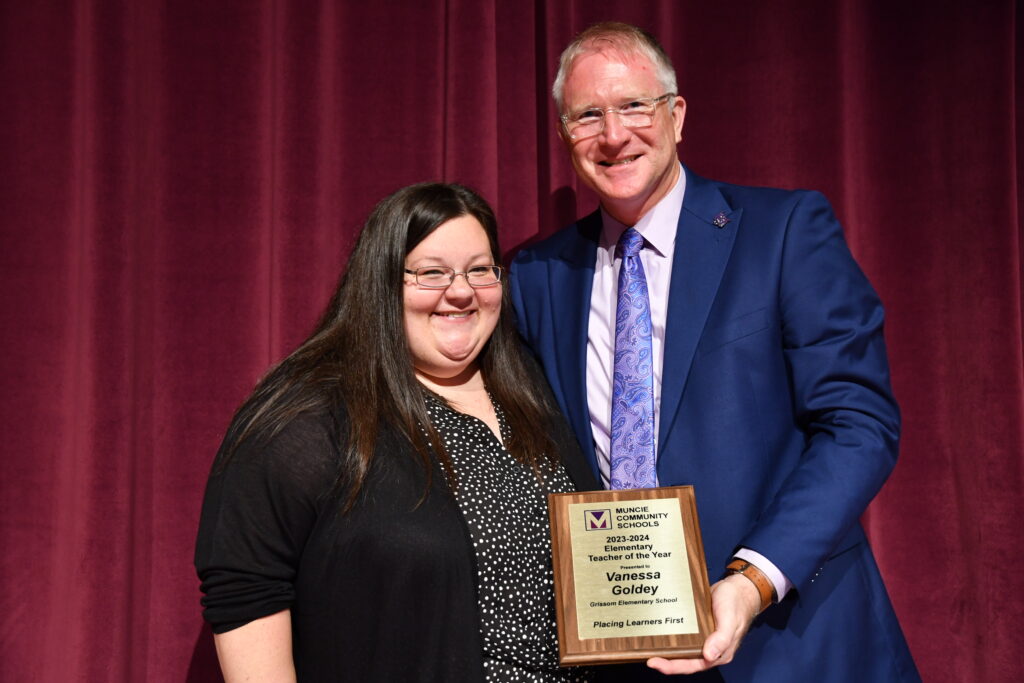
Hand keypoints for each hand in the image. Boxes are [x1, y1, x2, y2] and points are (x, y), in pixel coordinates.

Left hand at [646, 573, 760, 674]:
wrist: (738, 588)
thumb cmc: (737, 604)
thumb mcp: (730, 620)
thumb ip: (722, 639)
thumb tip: (709, 656)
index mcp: (719, 653)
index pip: (693, 665)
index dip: (673, 667)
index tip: (655, 662)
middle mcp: (710, 649)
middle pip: (684, 660)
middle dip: (665, 661)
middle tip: (647, 657)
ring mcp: (704, 639)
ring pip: (682, 649)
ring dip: (667, 650)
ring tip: (648, 648)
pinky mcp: (698, 628)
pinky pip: (684, 636)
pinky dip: (672, 636)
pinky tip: (659, 633)